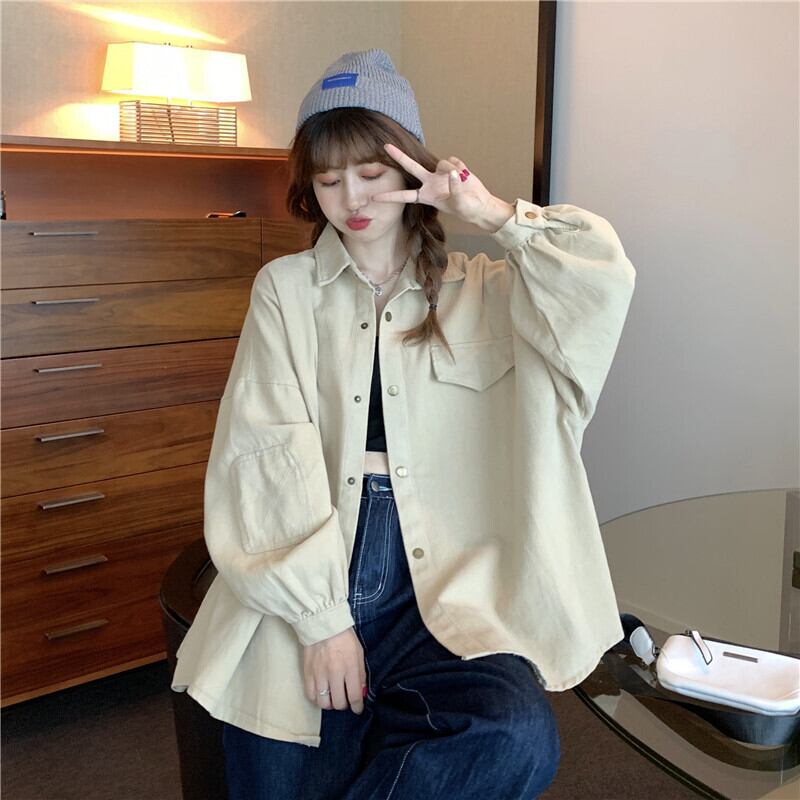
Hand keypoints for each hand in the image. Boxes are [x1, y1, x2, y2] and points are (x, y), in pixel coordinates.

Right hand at [303, 626, 366, 714]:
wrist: (323, 624)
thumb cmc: (344, 637)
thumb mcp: (359, 652)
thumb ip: (361, 674)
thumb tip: (361, 692)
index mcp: (349, 666)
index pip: (354, 696)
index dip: (357, 707)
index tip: (358, 709)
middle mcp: (334, 673)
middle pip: (338, 703)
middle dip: (344, 705)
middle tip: (345, 700)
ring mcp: (319, 674)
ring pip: (323, 703)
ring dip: (330, 704)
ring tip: (333, 698)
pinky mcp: (307, 673)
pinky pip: (311, 695)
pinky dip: (317, 699)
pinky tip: (322, 694)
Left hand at [372, 142, 493, 225]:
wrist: (479, 204)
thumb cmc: (467, 209)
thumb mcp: (460, 204)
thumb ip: (455, 188)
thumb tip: (452, 173)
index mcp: (427, 196)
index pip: (405, 196)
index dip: (390, 196)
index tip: (375, 198)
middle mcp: (430, 183)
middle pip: (411, 167)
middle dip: (399, 156)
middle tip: (385, 146)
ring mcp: (440, 174)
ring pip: (441, 163)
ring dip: (452, 170)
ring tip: (462, 181)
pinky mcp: (452, 167)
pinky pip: (454, 161)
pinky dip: (461, 168)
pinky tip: (465, 175)